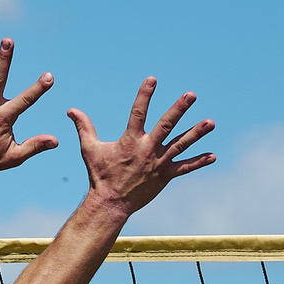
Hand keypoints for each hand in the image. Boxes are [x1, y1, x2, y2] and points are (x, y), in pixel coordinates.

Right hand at [71, 78, 214, 217]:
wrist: (110, 204)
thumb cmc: (100, 175)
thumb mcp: (90, 149)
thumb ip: (84, 127)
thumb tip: (71, 110)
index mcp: (130, 140)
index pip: (138, 112)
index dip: (145, 95)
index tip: (152, 79)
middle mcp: (147, 149)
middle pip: (166, 125)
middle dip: (179, 109)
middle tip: (191, 95)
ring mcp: (158, 163)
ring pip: (180, 144)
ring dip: (196, 133)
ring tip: (210, 122)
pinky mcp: (165, 176)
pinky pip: (184, 168)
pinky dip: (198, 162)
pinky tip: (213, 155)